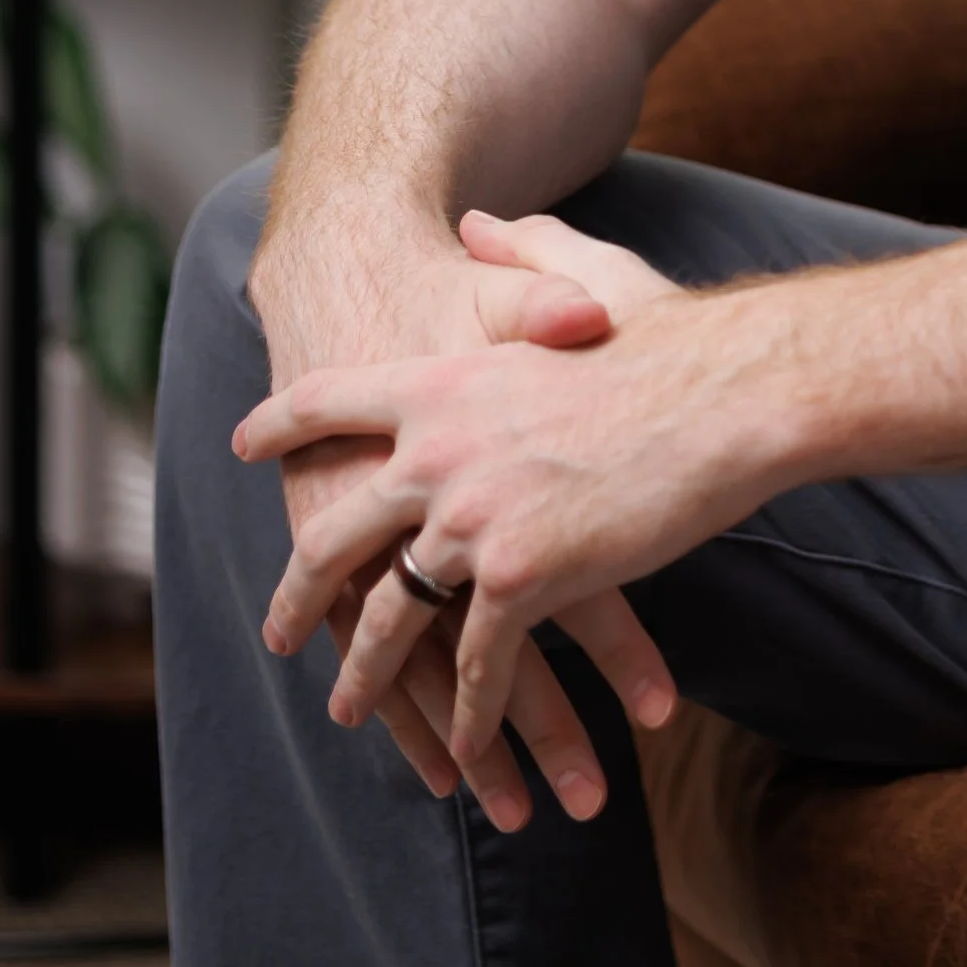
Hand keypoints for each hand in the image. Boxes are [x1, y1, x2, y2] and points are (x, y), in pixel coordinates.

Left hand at [237, 260, 779, 783]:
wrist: (725, 392)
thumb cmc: (664, 332)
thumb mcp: (575, 273)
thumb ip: (515, 251)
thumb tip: (479, 222)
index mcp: (440, 378)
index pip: (327, 402)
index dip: (279, 426)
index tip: (240, 447)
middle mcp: (435, 452)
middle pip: (334, 536)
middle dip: (299, 593)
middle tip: (279, 631)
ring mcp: (474, 521)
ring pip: (392, 618)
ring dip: (369, 674)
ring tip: (349, 708)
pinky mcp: (524, 580)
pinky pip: (475, 664)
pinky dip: (466, 711)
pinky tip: (460, 744)